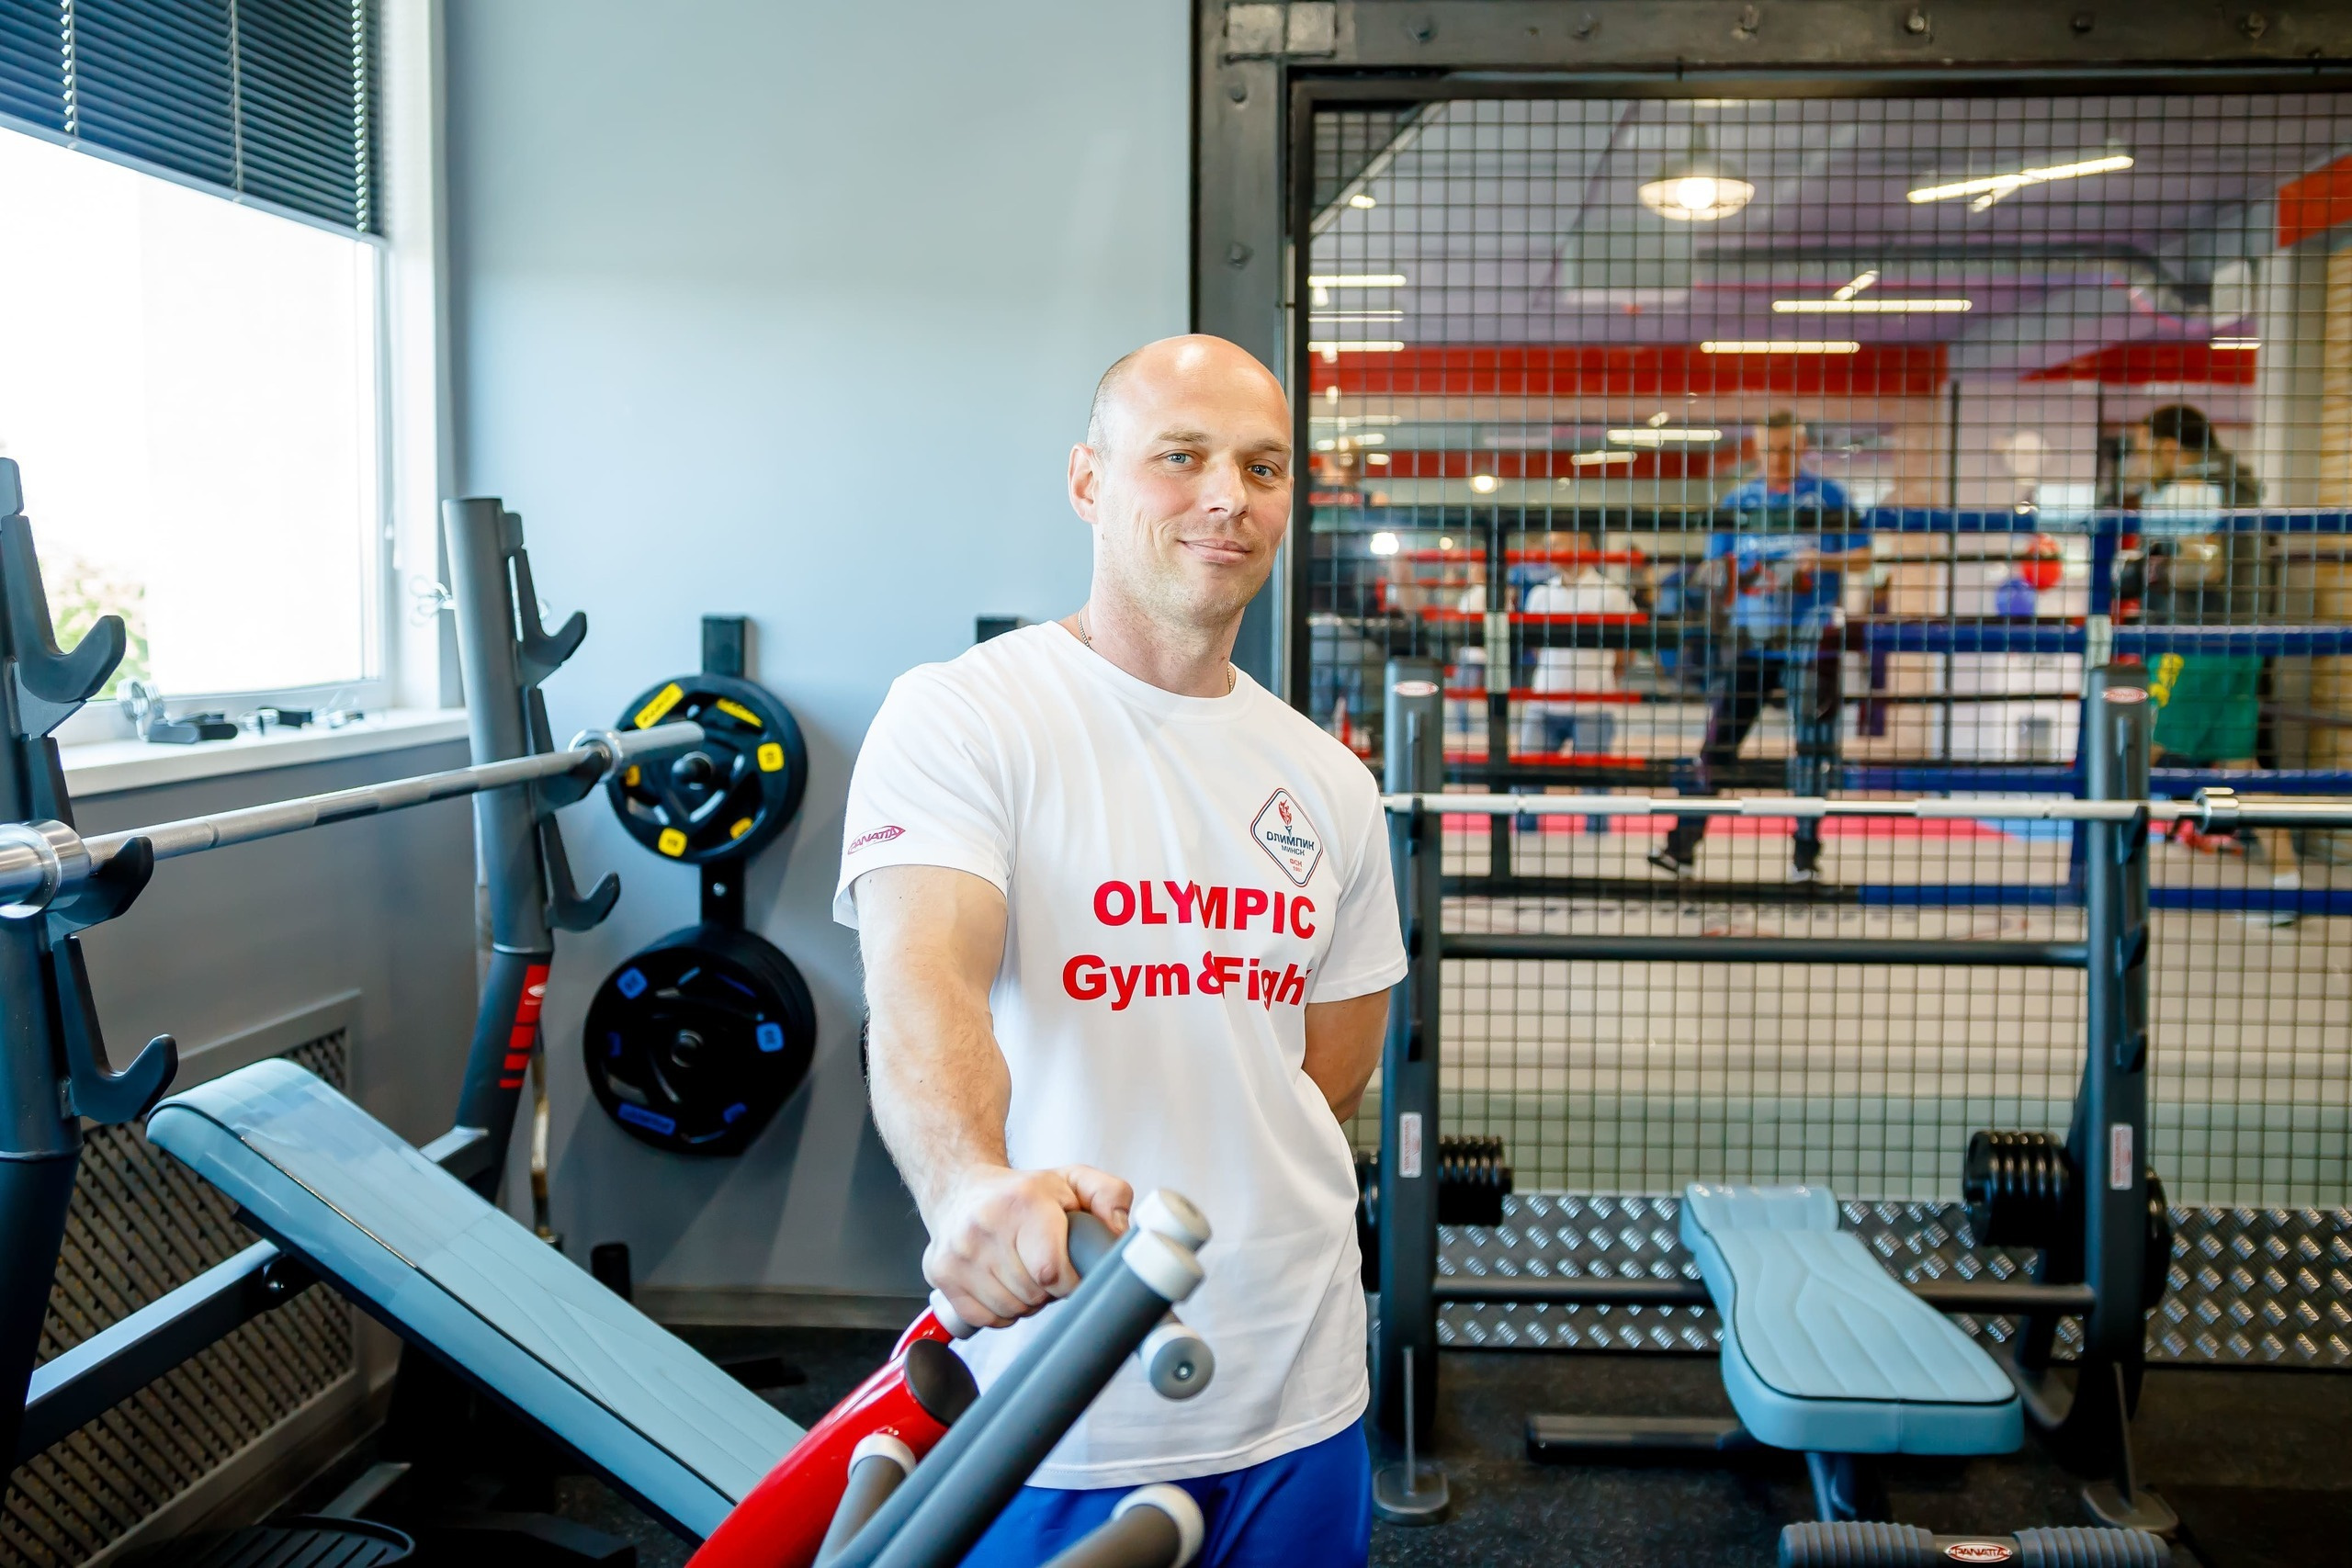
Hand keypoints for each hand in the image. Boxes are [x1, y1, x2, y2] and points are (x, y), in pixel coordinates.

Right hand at [923, 1164, 1132, 1329]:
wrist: (961, 1188)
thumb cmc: (1022, 1192)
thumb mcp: (1073, 1180)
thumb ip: (1110, 1195)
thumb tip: (1118, 1232)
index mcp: (1022, 1201)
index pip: (1051, 1271)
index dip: (1070, 1281)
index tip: (1072, 1271)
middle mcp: (983, 1226)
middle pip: (1032, 1294)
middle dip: (1047, 1288)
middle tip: (1044, 1263)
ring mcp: (958, 1253)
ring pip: (1010, 1310)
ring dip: (1024, 1300)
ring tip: (1021, 1269)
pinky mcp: (941, 1274)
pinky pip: (984, 1319)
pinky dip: (1000, 1310)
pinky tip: (1001, 1281)